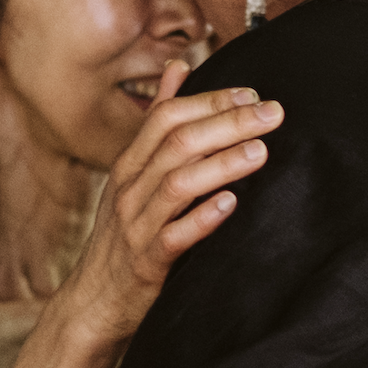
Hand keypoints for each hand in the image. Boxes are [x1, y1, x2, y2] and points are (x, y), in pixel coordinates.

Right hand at [62, 62, 282, 349]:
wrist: (95, 300)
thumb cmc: (126, 233)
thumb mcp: (135, 173)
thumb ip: (158, 123)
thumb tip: (178, 67)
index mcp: (131, 164)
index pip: (168, 117)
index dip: (210, 101)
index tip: (253, 94)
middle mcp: (131, 188)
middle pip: (178, 143)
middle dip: (227, 123)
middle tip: (272, 114)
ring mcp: (137, 225)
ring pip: (178, 184)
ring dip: (221, 164)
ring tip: (260, 151)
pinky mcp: (147, 262)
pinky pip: (174, 236)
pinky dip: (202, 218)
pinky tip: (230, 204)